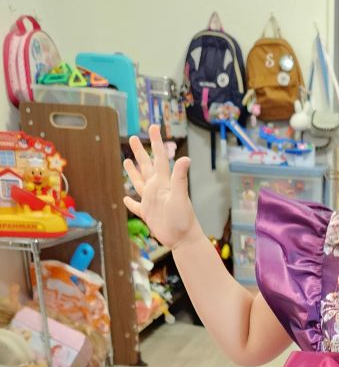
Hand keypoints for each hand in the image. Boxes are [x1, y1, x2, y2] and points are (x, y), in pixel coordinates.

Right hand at [123, 124, 201, 248]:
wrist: (183, 239)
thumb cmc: (184, 219)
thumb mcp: (180, 197)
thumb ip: (180, 178)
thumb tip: (185, 158)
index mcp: (163, 182)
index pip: (159, 157)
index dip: (156, 142)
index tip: (154, 127)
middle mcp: (156, 189)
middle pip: (146, 166)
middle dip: (140, 151)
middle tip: (132, 137)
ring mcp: (151, 201)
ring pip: (139, 182)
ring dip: (133, 172)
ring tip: (127, 161)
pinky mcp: (148, 214)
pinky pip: (136, 206)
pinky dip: (130, 202)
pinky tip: (125, 198)